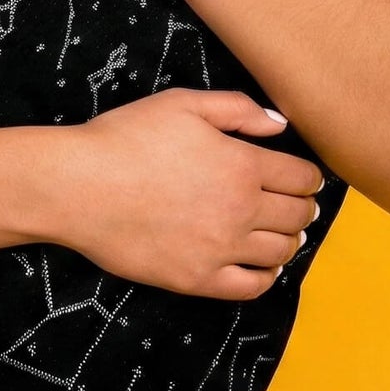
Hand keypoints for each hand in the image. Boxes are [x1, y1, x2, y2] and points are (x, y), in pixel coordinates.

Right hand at [53, 88, 324, 300]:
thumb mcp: (182, 103)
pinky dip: (267, 276)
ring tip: (283, 233)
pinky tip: (262, 266)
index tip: (305, 177)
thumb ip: (237, 109)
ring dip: (290, 240)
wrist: (80, 186)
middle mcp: (241, 211)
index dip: (309, 176)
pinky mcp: (197, 279)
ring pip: (280, 252)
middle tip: (299, 204)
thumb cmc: (126, 137)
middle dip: (304, 207)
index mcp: (243, 165)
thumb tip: (279, 125)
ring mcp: (221, 249)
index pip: (302, 177)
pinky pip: (251, 287)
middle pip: (298, 216)